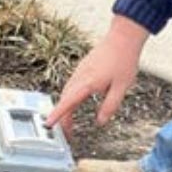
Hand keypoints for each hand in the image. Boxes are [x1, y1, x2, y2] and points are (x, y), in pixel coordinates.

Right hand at [46, 15, 148, 137]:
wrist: (123, 37)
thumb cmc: (123, 60)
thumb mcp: (121, 88)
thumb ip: (110, 106)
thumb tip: (100, 122)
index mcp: (88, 83)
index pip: (68, 102)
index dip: (57, 115)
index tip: (48, 124)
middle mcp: (80, 77)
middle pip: (65, 100)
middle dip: (63, 118)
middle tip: (66, 133)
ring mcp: (80, 71)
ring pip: (67, 93)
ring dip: (66, 108)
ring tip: (69, 123)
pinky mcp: (82, 68)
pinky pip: (71, 86)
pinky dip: (69, 98)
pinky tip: (74, 103)